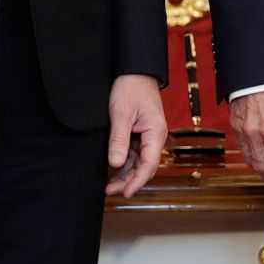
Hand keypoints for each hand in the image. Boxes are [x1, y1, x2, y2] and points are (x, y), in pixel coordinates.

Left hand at [106, 75, 166, 196]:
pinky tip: (112, 170)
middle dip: (128, 181)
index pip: (149, 165)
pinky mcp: (140, 133)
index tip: (125, 193)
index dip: (137, 182)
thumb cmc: (130, 87)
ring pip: (138, 162)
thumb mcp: (121, 113)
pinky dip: (123, 162)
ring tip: (108, 184)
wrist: (134, 70)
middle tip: (110, 191)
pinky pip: (133, 153)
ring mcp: (147, 135)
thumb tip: (115, 164)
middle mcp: (154, 136)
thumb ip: (119, 139)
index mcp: (155, 132)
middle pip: (144, 167)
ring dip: (125, 174)